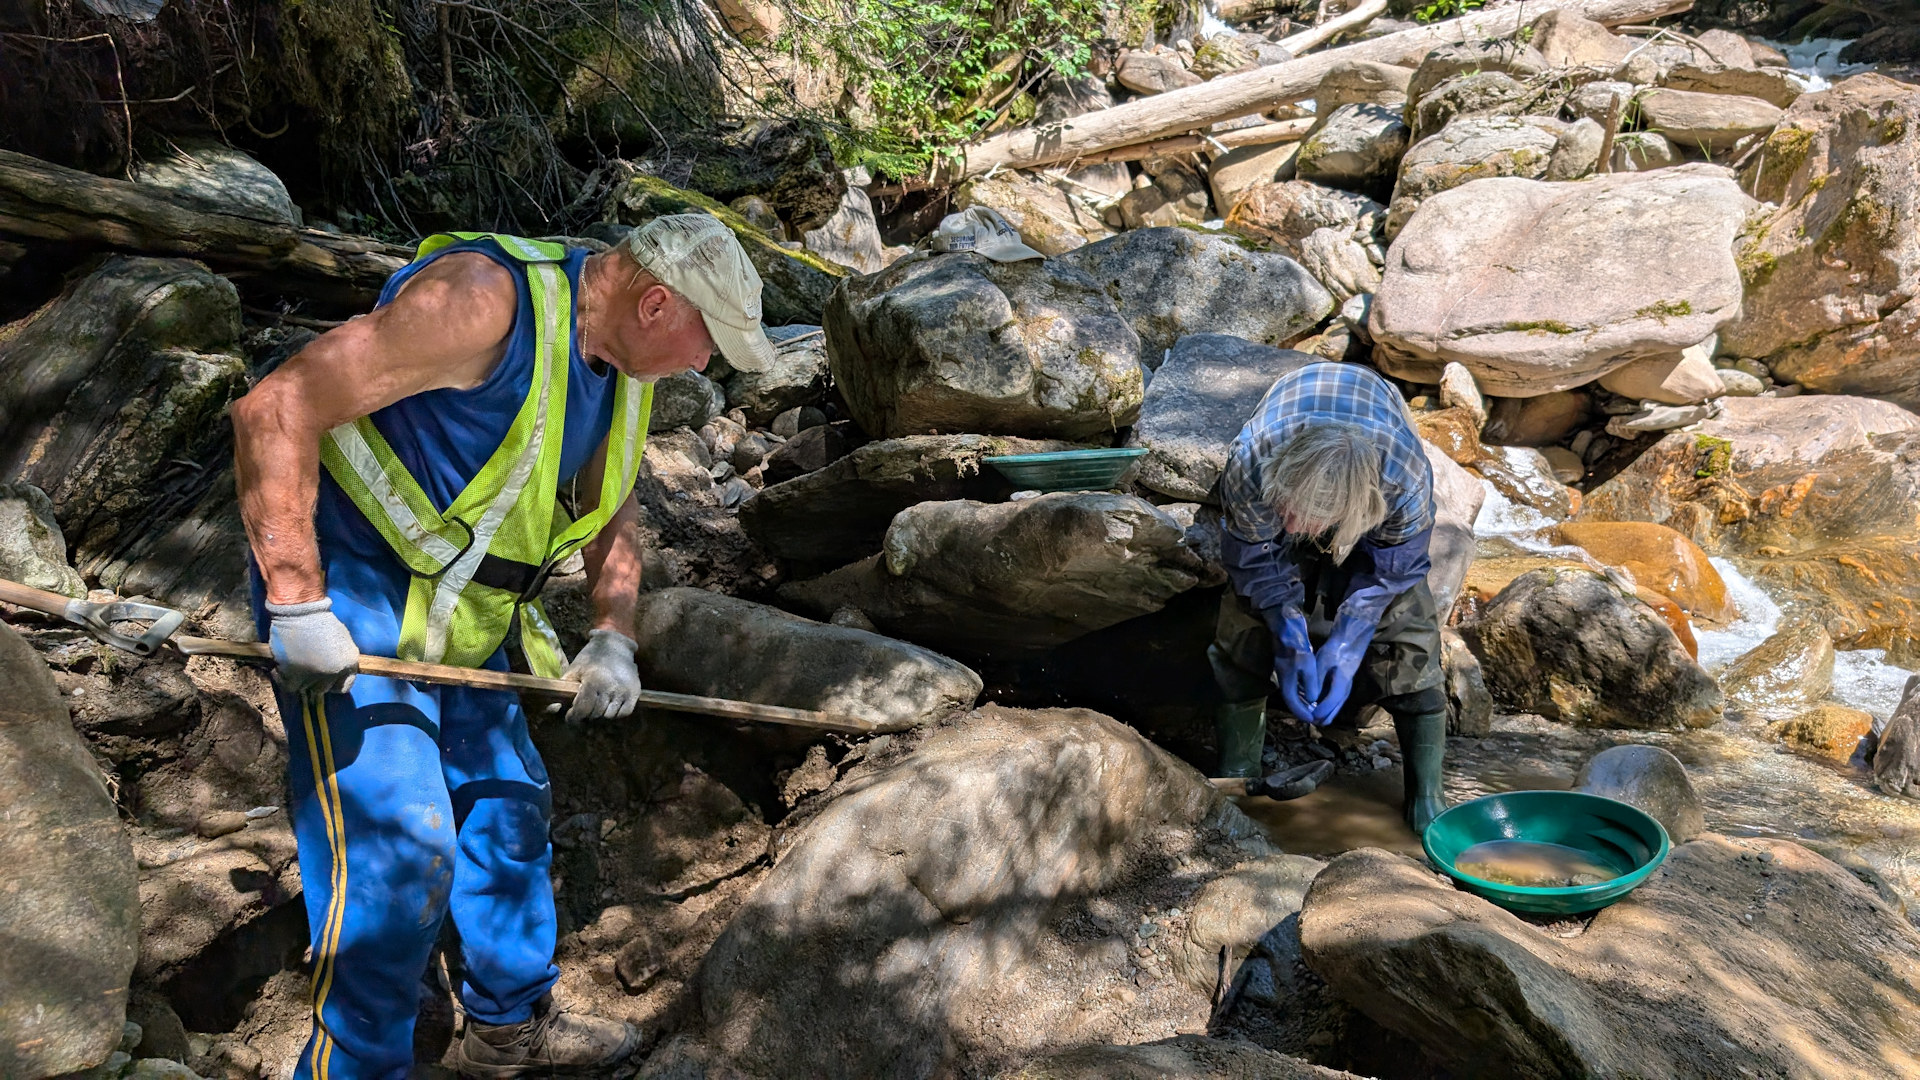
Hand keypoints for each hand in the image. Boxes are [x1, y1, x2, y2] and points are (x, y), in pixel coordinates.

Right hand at [266, 599, 359, 696]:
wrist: (301, 612)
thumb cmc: (322, 620)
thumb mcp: (342, 641)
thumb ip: (340, 659)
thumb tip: (335, 670)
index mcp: (349, 664)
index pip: (344, 686)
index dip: (333, 682)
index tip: (325, 677)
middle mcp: (334, 673)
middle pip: (323, 689)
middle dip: (315, 680)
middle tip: (307, 668)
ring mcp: (314, 675)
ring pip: (305, 688)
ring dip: (299, 679)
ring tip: (294, 666)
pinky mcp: (293, 674)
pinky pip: (288, 685)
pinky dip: (282, 678)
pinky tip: (281, 669)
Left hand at [564, 629, 641, 722]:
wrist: (615, 645)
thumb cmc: (590, 660)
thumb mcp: (573, 672)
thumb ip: (562, 692)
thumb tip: (551, 710)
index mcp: (593, 681)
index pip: (582, 710)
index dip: (573, 717)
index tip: (570, 717)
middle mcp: (610, 686)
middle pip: (595, 714)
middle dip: (586, 715)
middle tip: (583, 710)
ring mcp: (624, 690)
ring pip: (609, 716)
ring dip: (600, 715)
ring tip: (596, 706)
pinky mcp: (634, 692)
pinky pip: (624, 713)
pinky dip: (615, 714)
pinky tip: (609, 706)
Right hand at [1267, 608, 1318, 723]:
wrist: (1284, 627)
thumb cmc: (1296, 644)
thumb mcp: (1307, 664)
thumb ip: (1310, 683)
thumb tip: (1313, 700)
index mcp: (1287, 680)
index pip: (1293, 703)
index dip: (1302, 714)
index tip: (1313, 720)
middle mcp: (1283, 679)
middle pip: (1291, 700)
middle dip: (1302, 710)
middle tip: (1314, 717)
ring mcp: (1283, 672)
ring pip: (1292, 693)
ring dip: (1302, 702)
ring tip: (1313, 708)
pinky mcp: (1286, 666)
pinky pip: (1293, 685)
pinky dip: (1301, 691)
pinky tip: (1309, 691)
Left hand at [1310, 613, 1376, 725]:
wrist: (1348, 646)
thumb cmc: (1335, 652)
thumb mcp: (1323, 663)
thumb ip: (1318, 681)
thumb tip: (1312, 698)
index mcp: (1341, 684)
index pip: (1331, 703)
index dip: (1319, 712)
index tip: (1308, 716)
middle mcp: (1344, 693)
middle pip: (1332, 714)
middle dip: (1318, 718)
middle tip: (1303, 717)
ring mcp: (1343, 694)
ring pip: (1331, 712)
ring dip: (1319, 715)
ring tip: (1304, 714)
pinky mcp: (1340, 692)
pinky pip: (1331, 706)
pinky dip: (1321, 709)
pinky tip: (1309, 707)